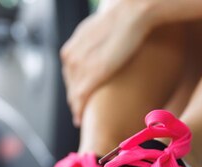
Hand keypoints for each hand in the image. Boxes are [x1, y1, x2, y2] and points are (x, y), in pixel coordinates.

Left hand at [61, 0, 152, 125]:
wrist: (132, 12)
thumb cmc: (124, 20)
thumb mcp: (101, 32)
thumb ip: (96, 42)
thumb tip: (104, 47)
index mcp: (72, 46)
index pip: (69, 74)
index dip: (73, 88)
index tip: (78, 99)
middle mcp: (71, 56)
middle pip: (70, 85)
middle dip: (73, 99)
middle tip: (79, 113)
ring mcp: (81, 66)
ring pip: (73, 93)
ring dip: (75, 107)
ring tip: (80, 119)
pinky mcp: (93, 74)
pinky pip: (81, 97)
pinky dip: (79, 110)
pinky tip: (81, 118)